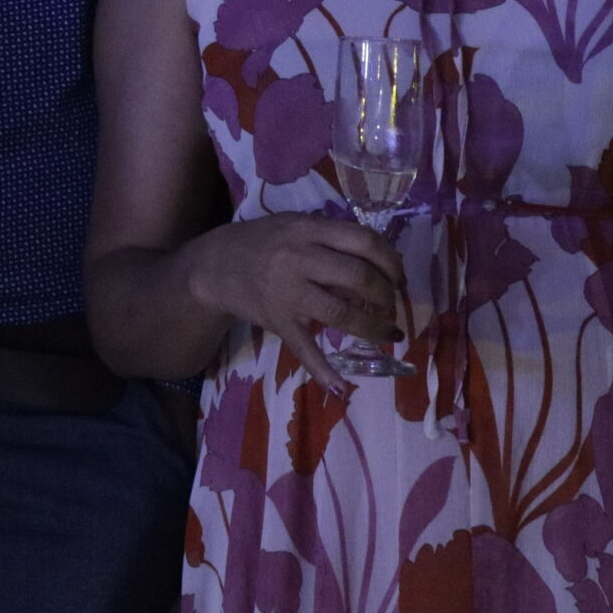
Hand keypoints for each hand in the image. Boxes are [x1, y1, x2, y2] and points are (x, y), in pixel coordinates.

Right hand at [182, 214, 404, 391]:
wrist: (214, 265)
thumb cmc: (262, 241)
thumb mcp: (295, 224)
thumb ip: (331, 237)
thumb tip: (378, 261)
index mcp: (309, 230)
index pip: (364, 242)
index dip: (391, 261)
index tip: (398, 275)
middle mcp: (300, 259)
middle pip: (359, 278)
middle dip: (386, 295)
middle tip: (391, 304)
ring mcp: (288, 293)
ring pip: (342, 314)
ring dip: (373, 328)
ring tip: (388, 334)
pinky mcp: (277, 321)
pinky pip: (304, 348)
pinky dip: (323, 370)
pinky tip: (342, 387)